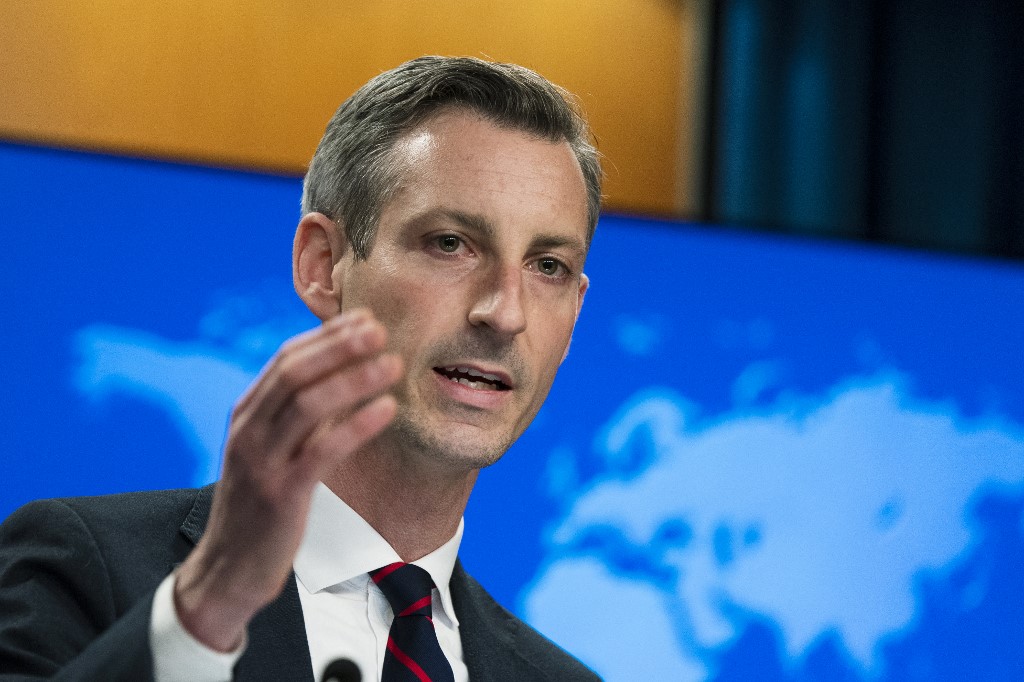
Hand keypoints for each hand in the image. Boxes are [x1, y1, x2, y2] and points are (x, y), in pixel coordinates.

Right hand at [173, 309, 401, 650]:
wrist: (229, 569)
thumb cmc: (259, 506)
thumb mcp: (270, 451)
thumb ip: (295, 416)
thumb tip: (341, 377)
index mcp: (246, 415)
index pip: (286, 360)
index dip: (326, 336)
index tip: (364, 318)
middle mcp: (249, 430)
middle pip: (295, 373)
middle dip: (339, 347)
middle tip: (380, 329)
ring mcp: (262, 462)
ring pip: (308, 404)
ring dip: (354, 379)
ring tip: (392, 364)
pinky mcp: (281, 494)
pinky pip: (322, 450)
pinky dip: (356, 425)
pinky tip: (386, 410)